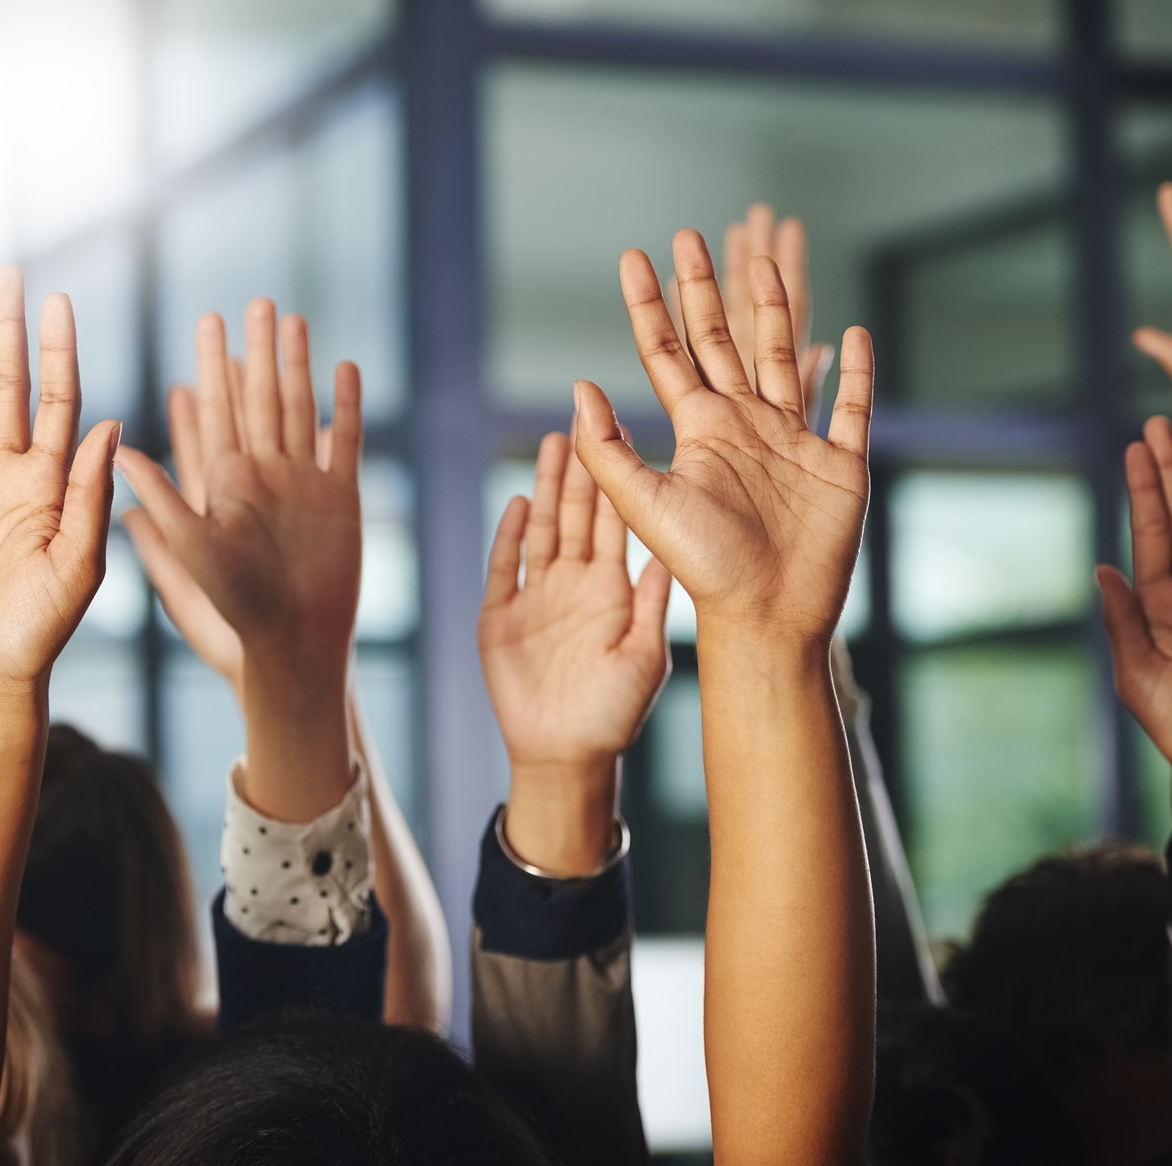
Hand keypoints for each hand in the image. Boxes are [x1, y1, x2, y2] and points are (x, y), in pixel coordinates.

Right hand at [0, 269, 118, 715]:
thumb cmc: (38, 634)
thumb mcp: (78, 566)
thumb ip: (89, 495)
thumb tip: (111, 422)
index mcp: (51, 487)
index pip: (57, 401)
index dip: (57, 351)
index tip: (59, 300)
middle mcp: (11, 480)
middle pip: (10, 390)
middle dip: (11, 333)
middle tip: (13, 274)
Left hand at [116, 299, 361, 819]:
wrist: (294, 646)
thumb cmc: (235, 610)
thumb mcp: (189, 552)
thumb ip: (160, 497)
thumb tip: (116, 447)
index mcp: (225, 483)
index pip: (218, 411)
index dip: (215, 365)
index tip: (207, 322)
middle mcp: (264, 475)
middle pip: (260, 398)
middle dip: (258, 350)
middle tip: (254, 301)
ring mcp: (305, 483)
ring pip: (300, 410)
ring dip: (298, 365)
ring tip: (295, 319)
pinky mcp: (343, 498)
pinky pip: (344, 442)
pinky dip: (345, 406)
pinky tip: (345, 367)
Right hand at [481, 430, 671, 873]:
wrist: (566, 756)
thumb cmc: (614, 715)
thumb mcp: (646, 655)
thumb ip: (654, 603)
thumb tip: (672, 551)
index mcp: (612, 589)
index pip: (615, 521)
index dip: (617, 479)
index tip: (624, 433)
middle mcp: (574, 584)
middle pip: (575, 513)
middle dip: (578, 466)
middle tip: (581, 415)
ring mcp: (536, 597)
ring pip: (542, 529)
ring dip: (546, 487)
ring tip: (552, 442)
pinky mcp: (499, 617)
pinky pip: (504, 566)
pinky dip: (510, 535)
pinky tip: (518, 504)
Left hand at [575, 231, 873, 643]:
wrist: (768, 615)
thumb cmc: (705, 568)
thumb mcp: (645, 504)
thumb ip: (609, 449)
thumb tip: (578, 388)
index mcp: (697, 430)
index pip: (667, 351)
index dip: (649, 305)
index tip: (632, 258)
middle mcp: (743, 426)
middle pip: (722, 339)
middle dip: (704, 289)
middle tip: (687, 236)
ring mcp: (793, 442)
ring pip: (782, 358)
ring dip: (773, 309)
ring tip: (763, 262)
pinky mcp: (840, 464)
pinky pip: (850, 407)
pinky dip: (855, 372)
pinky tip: (854, 334)